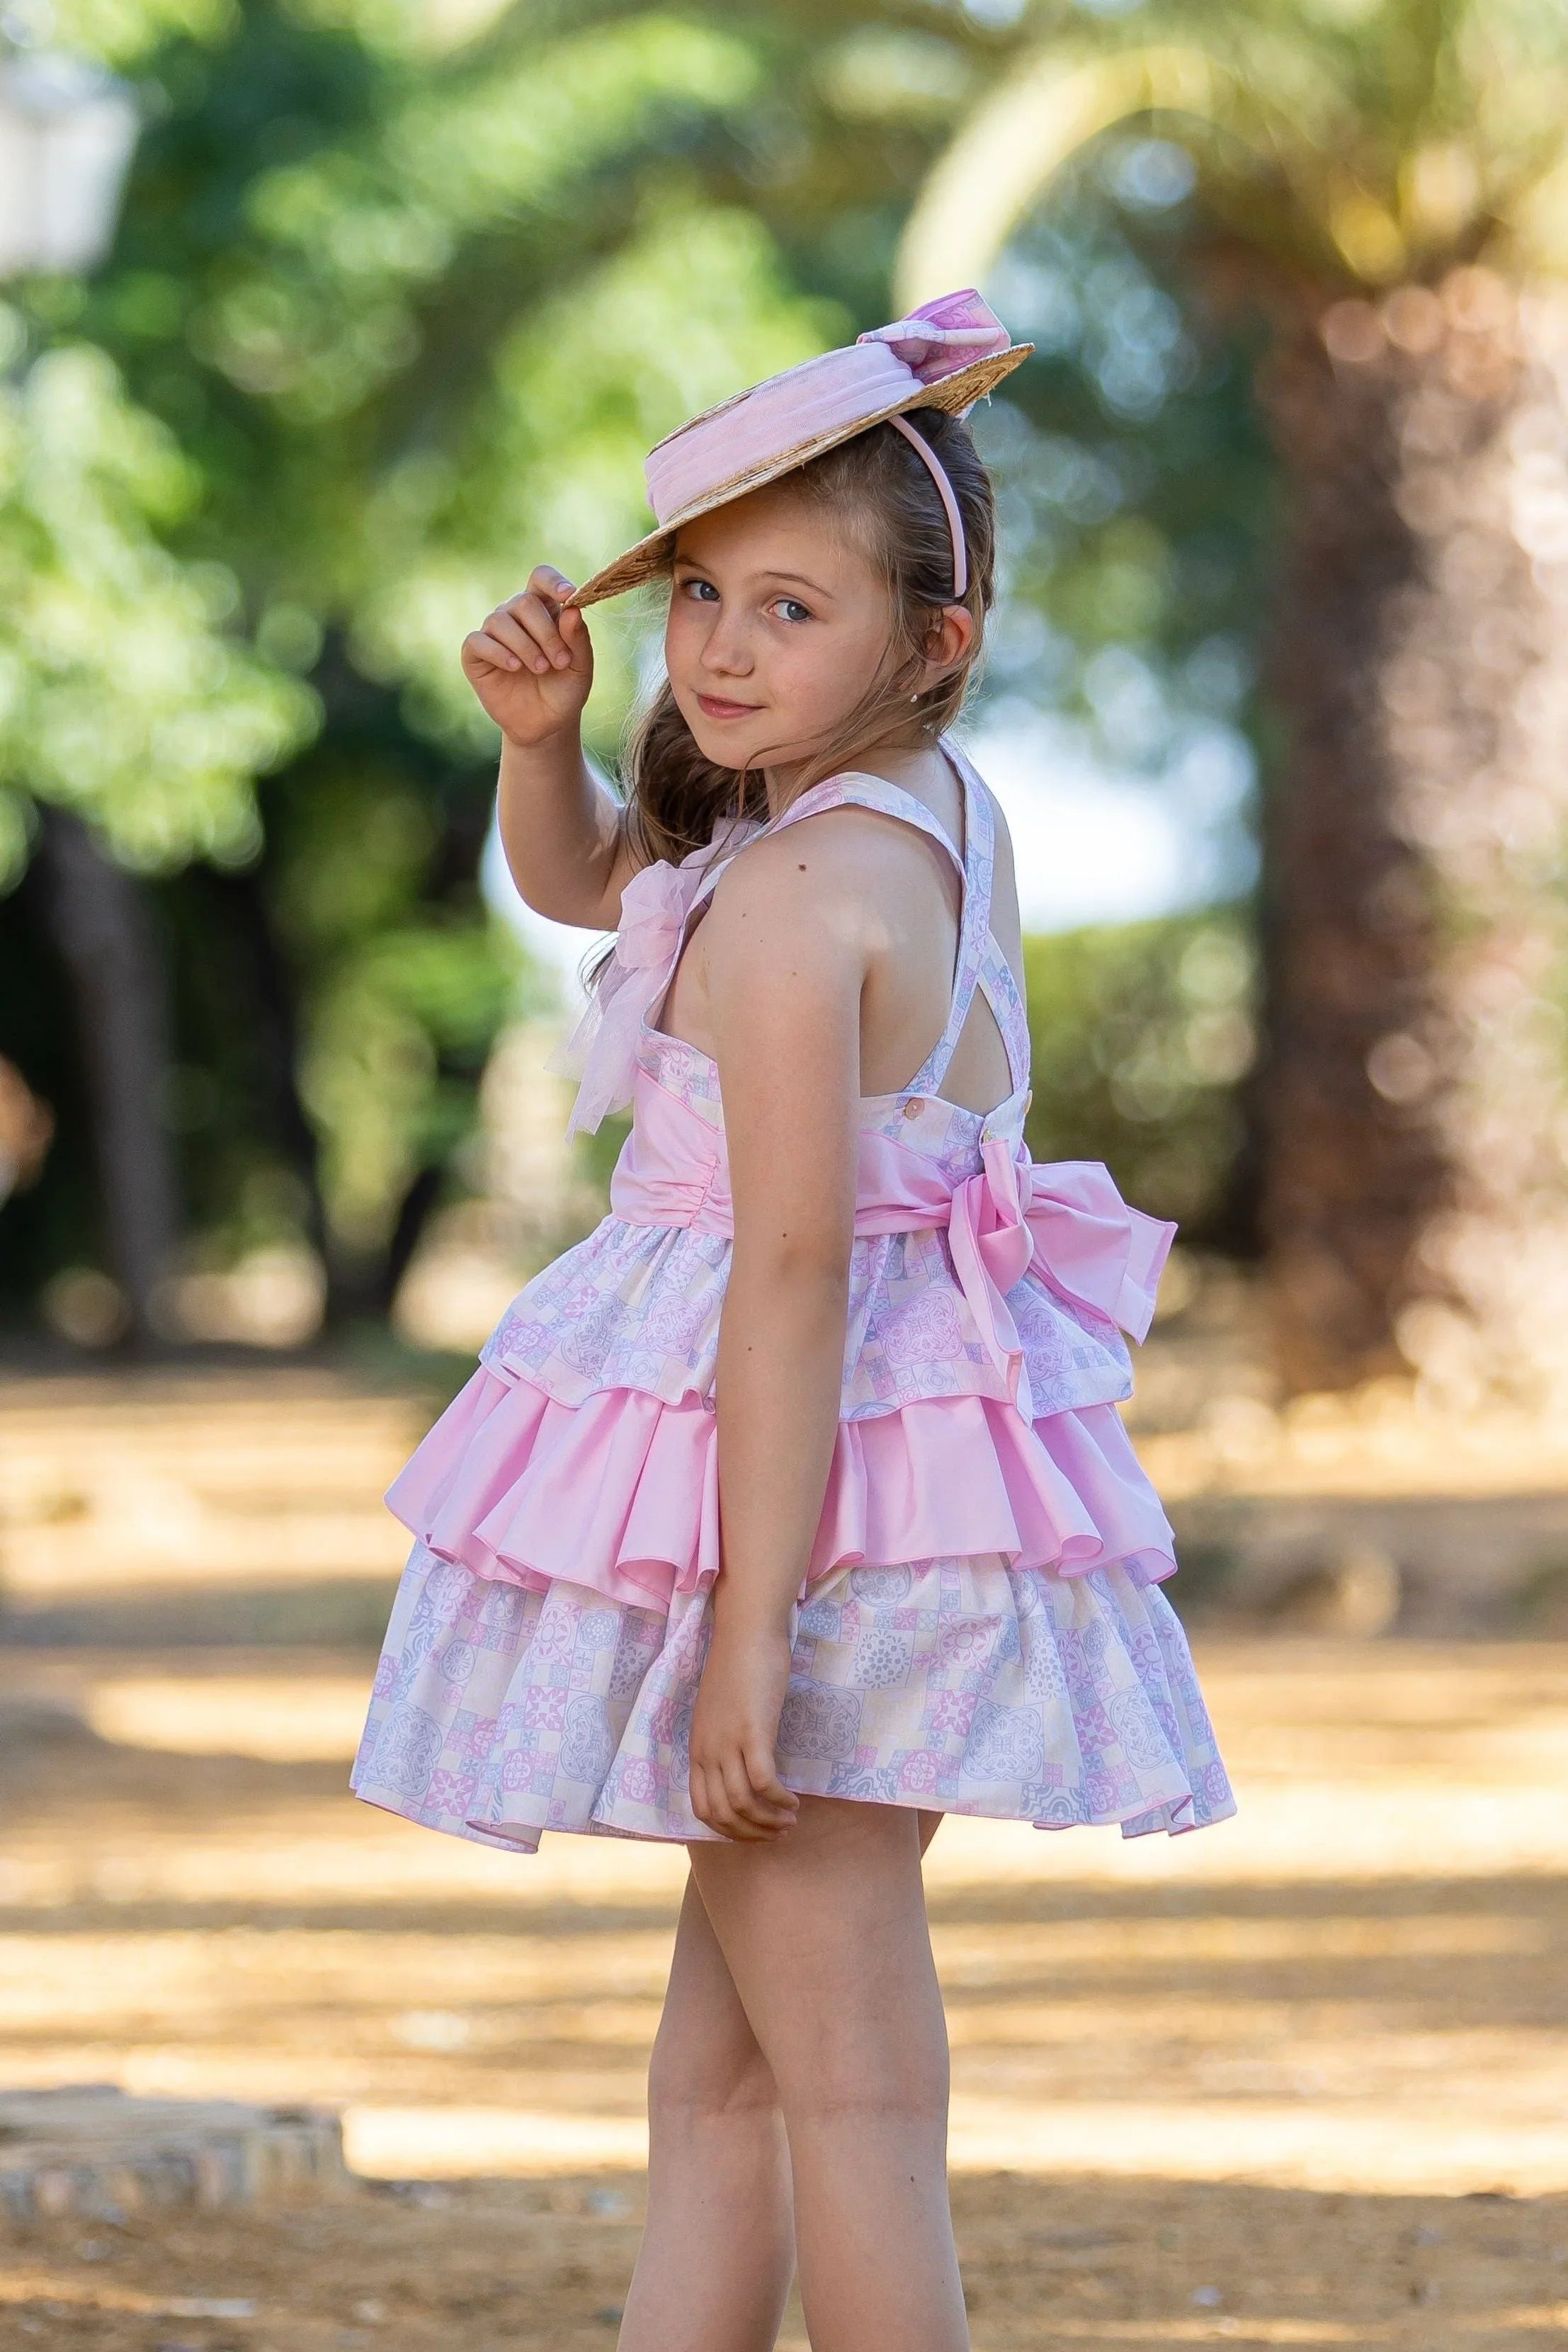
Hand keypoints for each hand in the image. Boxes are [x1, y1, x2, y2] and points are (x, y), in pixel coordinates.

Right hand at [461, 565, 593, 745]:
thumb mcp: (580, 668)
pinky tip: (514, 667)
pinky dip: (498, 652)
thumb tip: (572, 609)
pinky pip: (479, 641)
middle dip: (545, 632)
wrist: (545, 725)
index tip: (567, 595)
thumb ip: (579, 639)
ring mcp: (493, 633)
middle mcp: (515, 615)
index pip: (541, 578)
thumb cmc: (564, 691)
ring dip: (525, 645)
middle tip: (560, 661)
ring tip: (541, 669)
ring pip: (500, 620)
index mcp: (544, 610)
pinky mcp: (475, 653)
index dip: (552, 581)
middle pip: (524, 602)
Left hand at [689, 1617, 798, 1841]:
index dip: (730, 1830)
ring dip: (768, 1821)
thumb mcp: (721, 1712)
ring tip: (790, 1820)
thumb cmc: (738, 1666)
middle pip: (721, 1814)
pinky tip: (793, 1801)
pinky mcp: (752, 1732)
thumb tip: (740, 1767)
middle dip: (750, 1833)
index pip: (703, 1809)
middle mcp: (707, 1750)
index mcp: (697, 1748)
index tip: (754, 1831)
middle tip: (777, 1833)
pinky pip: (763, 1782)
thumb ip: (723, 1740)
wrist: (746, 1632)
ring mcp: (728, 1742)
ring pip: (741, 1804)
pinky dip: (779, 1800)